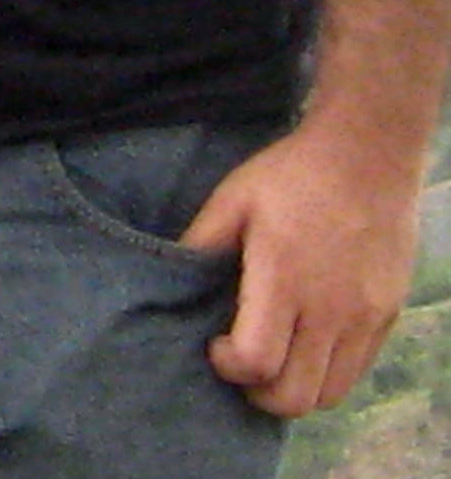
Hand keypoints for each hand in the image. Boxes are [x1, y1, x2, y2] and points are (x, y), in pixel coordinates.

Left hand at [178, 118, 421, 415]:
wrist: (366, 157)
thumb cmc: (289, 176)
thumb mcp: (231, 200)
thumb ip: (200, 245)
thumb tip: (165, 279)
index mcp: (284, 278)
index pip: (258, 360)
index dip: (228, 366)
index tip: (215, 344)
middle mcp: (330, 308)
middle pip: (295, 396)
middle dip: (258, 393)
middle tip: (241, 364)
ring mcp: (365, 317)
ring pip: (330, 394)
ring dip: (295, 391)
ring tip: (273, 361)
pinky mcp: (387, 316)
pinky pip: (357, 372)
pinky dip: (327, 375)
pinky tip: (305, 347)